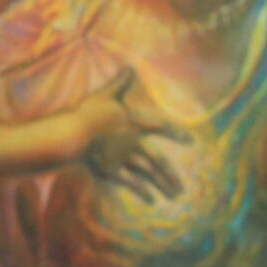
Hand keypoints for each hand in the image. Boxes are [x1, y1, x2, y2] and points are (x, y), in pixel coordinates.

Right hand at [71, 66, 186, 200]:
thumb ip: (120, 83)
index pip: (161, 127)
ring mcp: (124, 158)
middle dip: (170, 175)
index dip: (177, 133)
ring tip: (174, 196)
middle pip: (158, 161)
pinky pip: (131, 183)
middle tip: (181, 187)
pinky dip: (143, 192)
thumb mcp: (105, 94)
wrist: (75, 134)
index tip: (191, 141)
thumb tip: (129, 67)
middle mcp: (134, 142)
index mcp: (135, 123)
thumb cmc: (88, 112)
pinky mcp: (111, 170)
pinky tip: (152, 200)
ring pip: (148, 174)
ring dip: (162, 185)